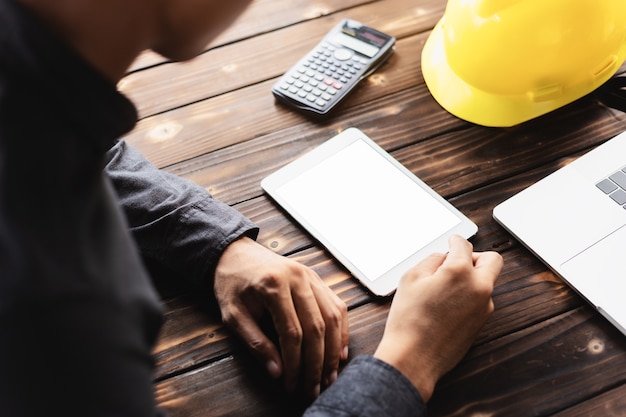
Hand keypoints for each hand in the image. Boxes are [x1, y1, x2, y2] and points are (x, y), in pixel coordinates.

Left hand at [213, 237, 348, 397]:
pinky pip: (336, 305)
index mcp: (273, 285)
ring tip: (330, 375)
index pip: (292, 333)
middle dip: (317, 362)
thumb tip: (278, 372)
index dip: (295, 364)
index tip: (291, 384)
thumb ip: (256, 343)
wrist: (236, 253)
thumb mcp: (233, 315)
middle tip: (315, 387)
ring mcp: (310, 276)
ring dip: (333, 349)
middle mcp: (297, 277)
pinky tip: (339, 351)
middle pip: (317, 326)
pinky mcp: (317, 278)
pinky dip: (341, 330)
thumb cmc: (231, 284)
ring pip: (332, 316)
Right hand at [374, 235, 501, 401]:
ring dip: (472, 277)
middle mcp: (479, 287)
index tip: (452, 240)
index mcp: (460, 271)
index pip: (463, 245)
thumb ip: (432, 260)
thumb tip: (444, 258)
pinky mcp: (482, 323)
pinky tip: (448, 304)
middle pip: (492, 259)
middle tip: (458, 260)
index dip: (455, 240)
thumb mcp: (411, 278)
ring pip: (486, 281)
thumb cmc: (409, 318)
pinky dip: (470, 296)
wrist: (413, 357)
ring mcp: (484, 307)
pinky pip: (481, 300)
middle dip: (476, 256)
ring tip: (445, 287)